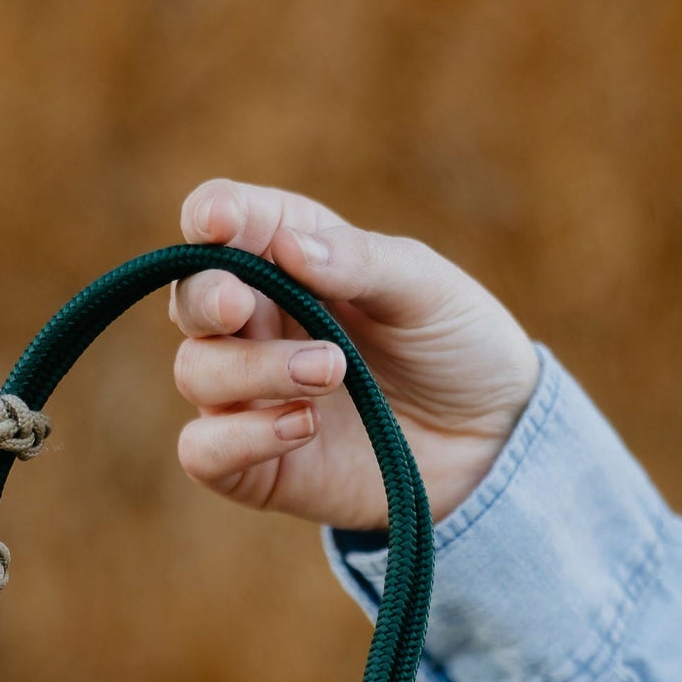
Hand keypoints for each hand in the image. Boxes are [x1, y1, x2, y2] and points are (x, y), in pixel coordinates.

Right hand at [172, 179, 540, 528]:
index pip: (225, 224)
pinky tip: (304, 425)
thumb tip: (289, 247)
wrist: (490, 441)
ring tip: (330, 371)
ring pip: (196, 372)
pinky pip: (203, 452)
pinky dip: (239, 438)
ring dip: (251, 369)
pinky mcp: (256, 464)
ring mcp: (250, 396)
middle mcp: (257, 323)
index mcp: (289, 258)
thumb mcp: (426, 288)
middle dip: (206, 298)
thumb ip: (359, 262)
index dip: (210, 216)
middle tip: (241, 305)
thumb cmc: (456, 346)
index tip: (218, 222)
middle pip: (191, 300)